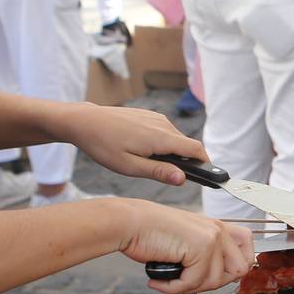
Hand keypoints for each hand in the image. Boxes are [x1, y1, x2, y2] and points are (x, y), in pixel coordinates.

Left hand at [61, 104, 208, 185]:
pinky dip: (162, 143)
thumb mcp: (129, 166)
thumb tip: (183, 179)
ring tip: (147, 162)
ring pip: (176, 138)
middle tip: (166, 176)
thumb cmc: (103, 146)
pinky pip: (165, 131)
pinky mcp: (150, 115)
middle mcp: (164, 124)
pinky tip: (141, 149)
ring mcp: (157, 117)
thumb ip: (158, 172)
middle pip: (187, 145)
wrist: (85, 121)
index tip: (207, 176)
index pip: (196, 149)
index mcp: (161, 138)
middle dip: (185, 161)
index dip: (206, 163)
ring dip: (171, 152)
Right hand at [120, 199, 255, 293]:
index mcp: (218, 226)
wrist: (129, 223)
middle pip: (239, 271)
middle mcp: (219, 230)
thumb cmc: (151, 233)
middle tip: (187, 282)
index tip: (214, 277)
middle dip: (212, 284)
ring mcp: (212, 237)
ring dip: (188, 287)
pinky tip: (159, 279)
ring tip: (169, 278)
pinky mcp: (201, 247)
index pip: (248, 250)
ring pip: (214, 281)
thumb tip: (222, 279)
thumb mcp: (186, 241)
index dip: (236, 270)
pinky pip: (193, 283)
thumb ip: (207, 255)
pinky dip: (173, 288)